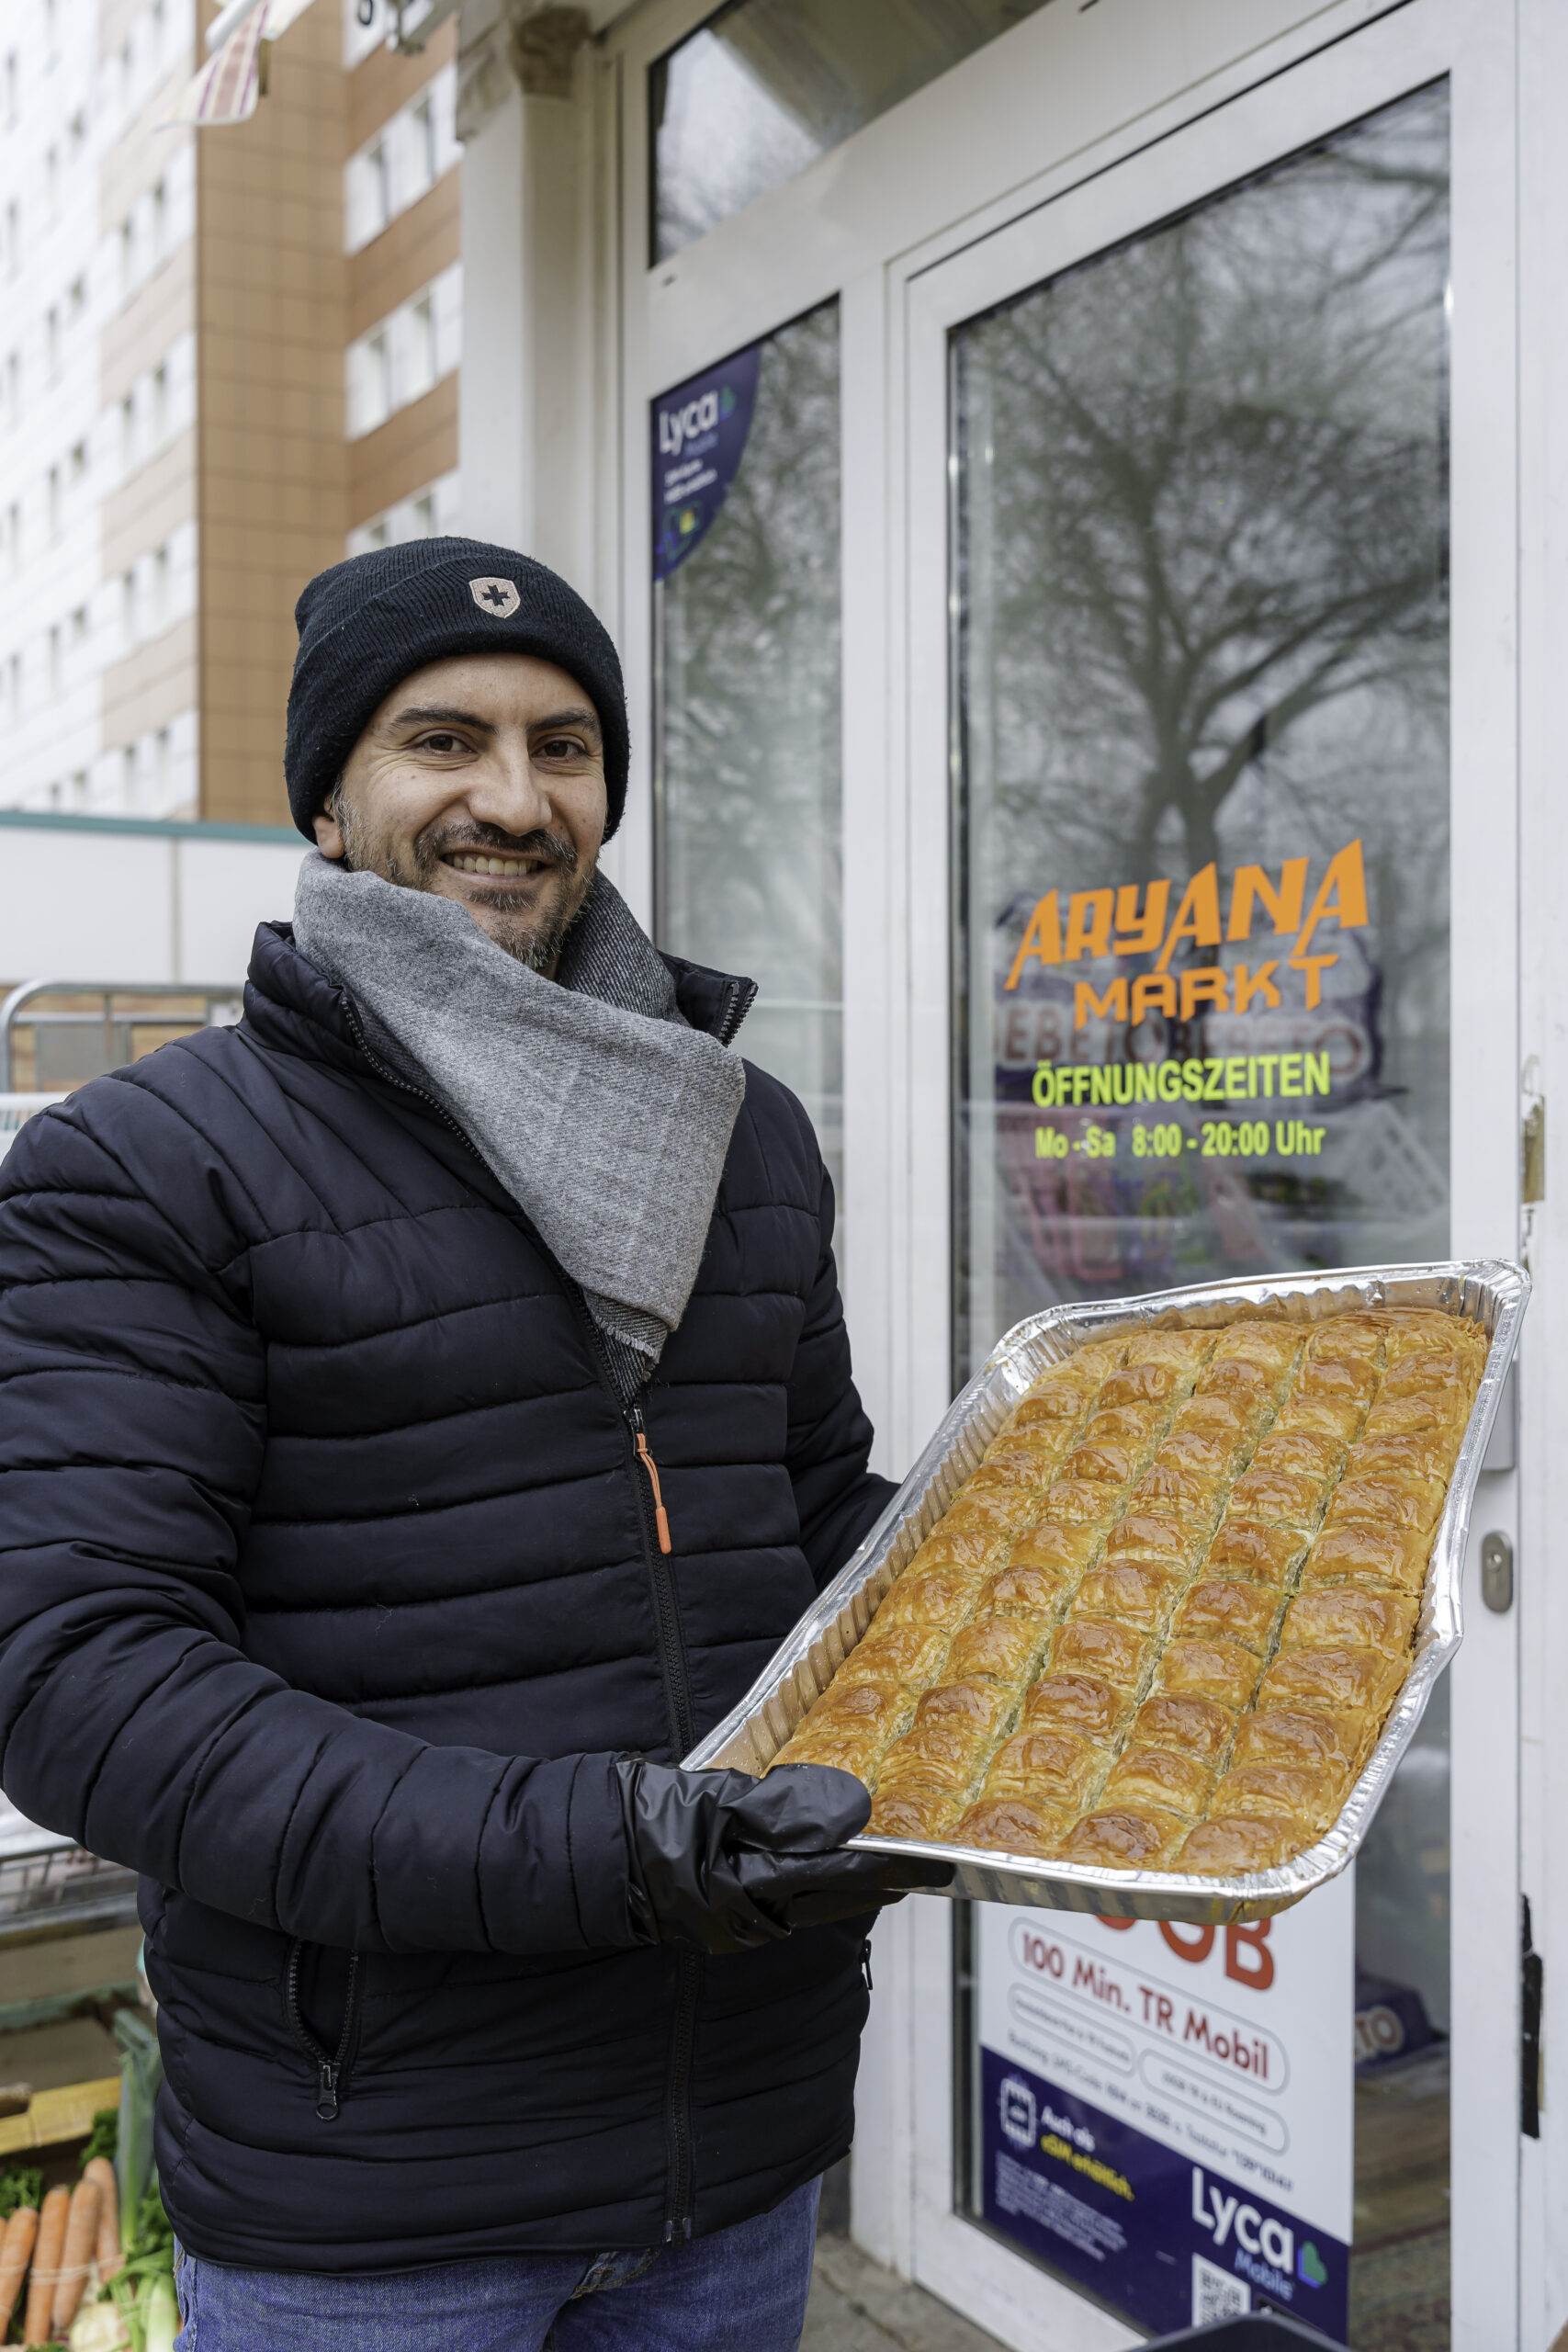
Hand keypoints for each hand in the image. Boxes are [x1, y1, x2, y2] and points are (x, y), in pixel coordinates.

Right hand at [615, 1758, 952, 1956]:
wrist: (583, 1853)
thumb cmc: (640, 1825)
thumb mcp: (712, 1802)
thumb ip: (781, 1807)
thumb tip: (848, 1810)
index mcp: (751, 1892)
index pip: (839, 1878)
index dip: (887, 1867)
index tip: (930, 1860)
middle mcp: (751, 1918)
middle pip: (833, 1898)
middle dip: (877, 1879)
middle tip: (921, 1862)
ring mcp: (738, 1919)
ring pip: (813, 1900)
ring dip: (849, 1880)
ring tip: (885, 1858)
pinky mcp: (726, 1910)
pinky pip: (787, 1896)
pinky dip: (815, 1878)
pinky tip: (823, 1857)